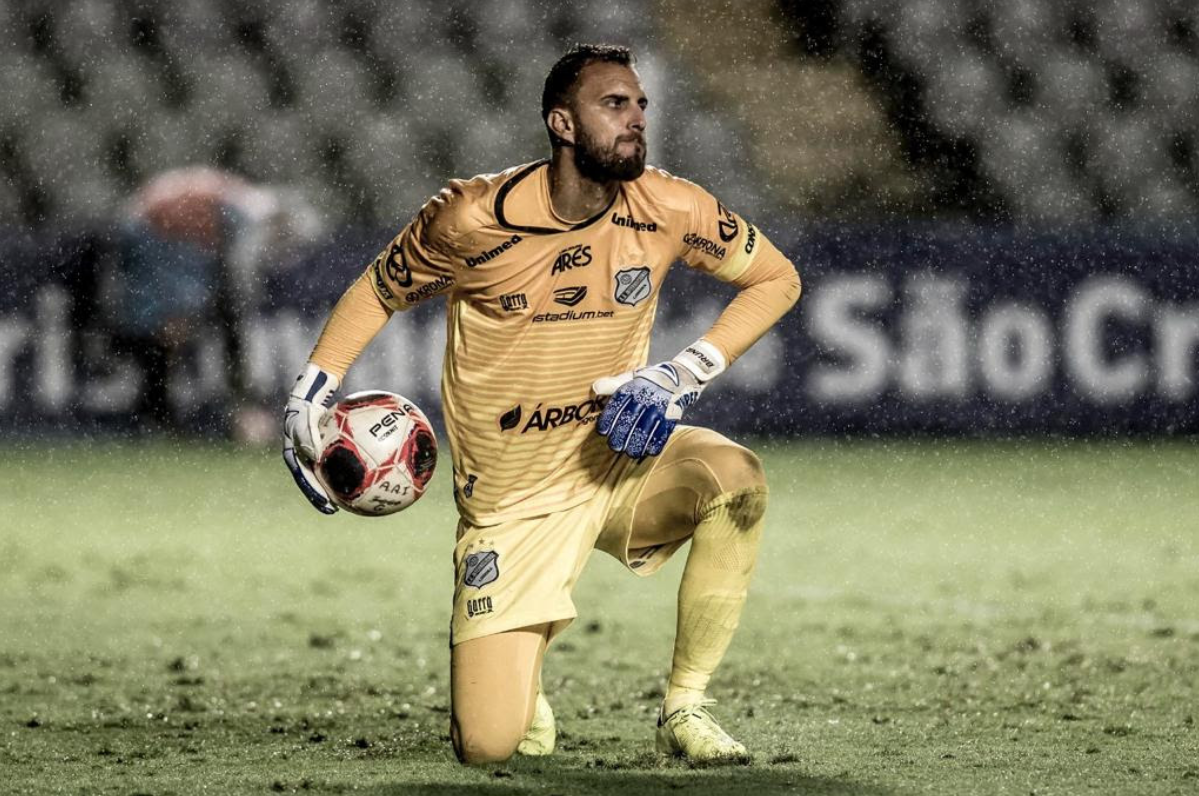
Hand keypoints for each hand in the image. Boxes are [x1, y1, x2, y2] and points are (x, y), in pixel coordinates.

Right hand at [282, 363, 340, 513]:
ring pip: (327, 469)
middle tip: (338, 508)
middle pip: (314, 479)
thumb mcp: (304, 418)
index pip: (304, 479)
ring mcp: (314, 447)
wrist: (314, 386)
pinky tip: (370, 468)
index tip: (327, 506)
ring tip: (353, 495)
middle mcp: (303, 452)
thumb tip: (314, 458)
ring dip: (337, 483)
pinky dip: (352, 463)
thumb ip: (306, 436)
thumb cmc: (309, 402)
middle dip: (324, 496)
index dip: (315, 494)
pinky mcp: (326, 441)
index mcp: (294, 453)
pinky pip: (341, 455)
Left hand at [593, 341, 725, 458]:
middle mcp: (646, 397)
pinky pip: (663, 432)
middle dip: (620, 435)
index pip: (617, 405)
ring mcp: (659, 408)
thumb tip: (594, 388)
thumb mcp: (630, 377)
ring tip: (630, 452)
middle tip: (614, 446)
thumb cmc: (648, 380)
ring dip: (637, 443)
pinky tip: (649, 452)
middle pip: (630, 419)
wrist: (678, 376)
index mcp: (633, 387)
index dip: (608, 419)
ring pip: (646, 429)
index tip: (602, 431)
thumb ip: (612, 384)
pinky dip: (656, 444)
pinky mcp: (671, 416)